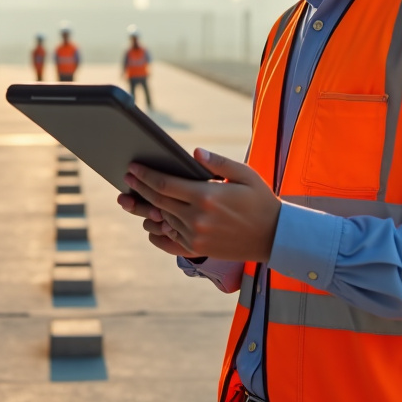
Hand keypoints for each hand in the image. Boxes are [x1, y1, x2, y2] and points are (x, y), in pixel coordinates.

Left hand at [119, 149, 280, 262]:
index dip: (145, 175)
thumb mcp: (244, 174)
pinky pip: (169, 239)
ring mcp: (196, 236)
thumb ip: (217, 162)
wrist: (274, 236)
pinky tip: (151, 222)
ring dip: (146, 208)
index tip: (132, 168)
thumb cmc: (260, 200)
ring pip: (161, 219)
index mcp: (206, 196)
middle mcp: (197, 218)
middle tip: (127, 178)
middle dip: (139, 188)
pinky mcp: (198, 249)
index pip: (164, 183)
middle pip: (157, 201)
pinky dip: (158, 230)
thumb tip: (194, 152)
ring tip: (133, 198)